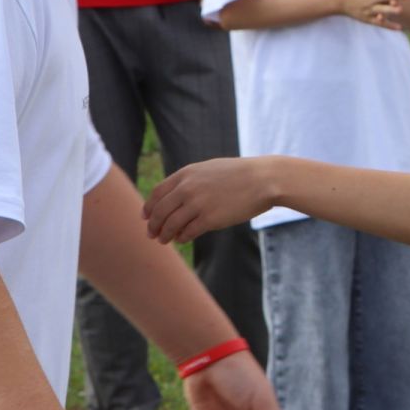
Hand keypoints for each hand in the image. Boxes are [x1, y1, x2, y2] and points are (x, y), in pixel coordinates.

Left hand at [145, 159, 274, 245]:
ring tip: (164, 240)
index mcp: (186, 174)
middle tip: (151, 233)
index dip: (149, 207)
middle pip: (160, 211)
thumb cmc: (239, 174)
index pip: (158, 192)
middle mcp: (188, 188)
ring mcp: (198, 204)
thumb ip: (191, 180)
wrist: (263, 180)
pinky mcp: (210, 219)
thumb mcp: (209, 169)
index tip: (146, 216)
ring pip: (171, 224)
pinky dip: (182, 238)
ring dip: (164, 234)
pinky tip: (182, 239)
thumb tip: (176, 195)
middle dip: (153, 224)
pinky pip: (187, 232)